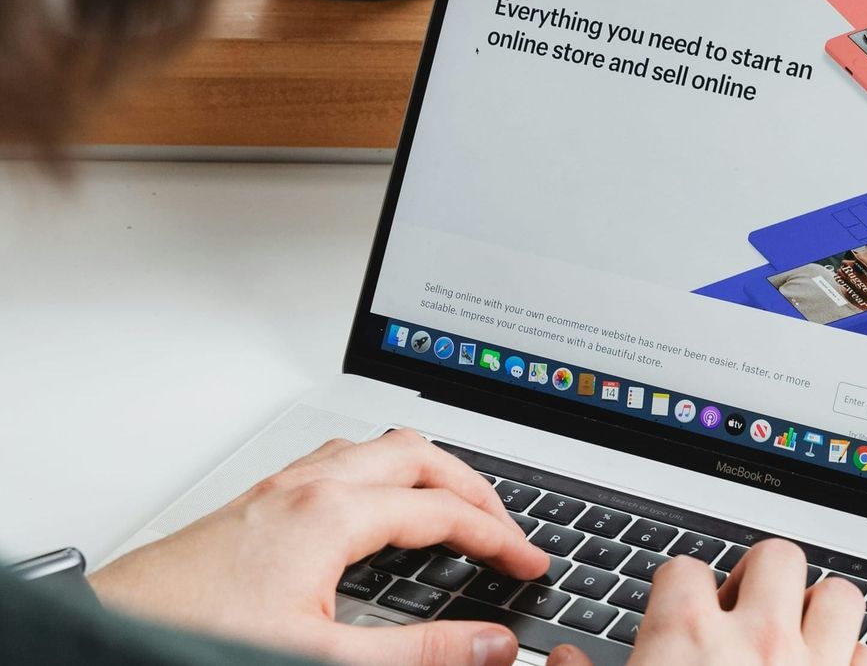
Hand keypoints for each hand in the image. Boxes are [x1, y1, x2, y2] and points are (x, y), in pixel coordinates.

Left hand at [90, 429, 548, 665]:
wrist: (113, 632)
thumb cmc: (197, 635)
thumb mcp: (327, 656)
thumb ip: (420, 652)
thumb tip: (490, 645)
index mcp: (332, 514)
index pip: (443, 512)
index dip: (499, 537)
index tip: (528, 562)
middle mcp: (308, 485)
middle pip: (420, 455)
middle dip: (475, 488)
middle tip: (506, 528)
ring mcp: (281, 486)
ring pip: (378, 447)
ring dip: (428, 470)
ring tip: (455, 506)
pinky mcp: (260, 499)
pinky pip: (342, 459)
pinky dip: (384, 472)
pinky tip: (378, 506)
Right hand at [547, 539, 866, 665]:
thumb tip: (560, 658)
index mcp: (686, 635)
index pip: (684, 569)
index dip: (678, 590)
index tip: (678, 611)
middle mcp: (756, 642)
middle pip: (776, 557)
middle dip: (760, 577)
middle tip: (744, 609)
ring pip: (839, 596)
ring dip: (819, 611)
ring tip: (796, 633)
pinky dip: (854, 661)